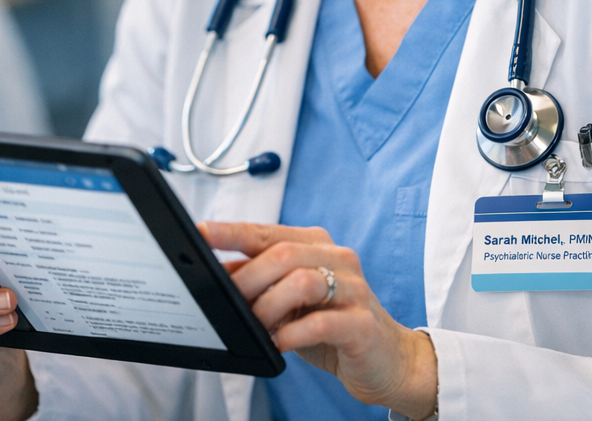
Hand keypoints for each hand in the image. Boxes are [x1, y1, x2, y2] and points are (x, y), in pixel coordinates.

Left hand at [202, 221, 436, 420]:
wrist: (388, 360)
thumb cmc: (331, 325)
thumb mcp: (289, 301)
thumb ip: (260, 283)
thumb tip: (217, 275)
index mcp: (316, 245)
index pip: (267, 231)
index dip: (232, 231)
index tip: (202, 231)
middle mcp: (337, 258)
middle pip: (282, 254)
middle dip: (248, 279)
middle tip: (230, 303)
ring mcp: (354, 289)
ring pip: (301, 282)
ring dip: (269, 307)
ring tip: (258, 326)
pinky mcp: (363, 323)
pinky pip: (322, 322)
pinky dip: (293, 333)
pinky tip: (280, 342)